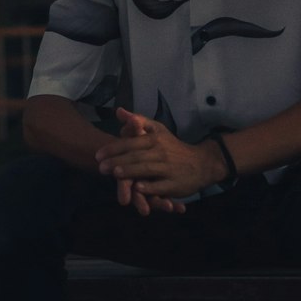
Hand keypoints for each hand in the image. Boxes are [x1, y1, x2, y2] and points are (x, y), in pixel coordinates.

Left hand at [96, 107, 223, 208]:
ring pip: (147, 169)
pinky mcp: (174, 184)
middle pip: (137, 157)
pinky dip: (150, 187)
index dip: (114, 148)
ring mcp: (168, 169)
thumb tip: (119, 111)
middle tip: (100, 168)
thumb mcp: (158, 130)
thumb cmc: (174, 147)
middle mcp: (161, 153)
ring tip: (115, 174)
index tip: (98, 155)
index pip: (132, 142)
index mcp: (155, 139)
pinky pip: (161, 186)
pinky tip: (138, 188)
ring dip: (131, 172)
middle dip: (118, 162)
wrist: (201, 164)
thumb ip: (138, 121)